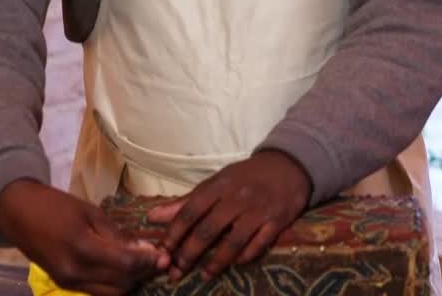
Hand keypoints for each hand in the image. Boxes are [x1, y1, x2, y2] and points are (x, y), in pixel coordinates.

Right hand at [0, 179, 169, 295]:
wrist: (18, 213)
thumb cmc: (54, 205)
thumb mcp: (89, 211)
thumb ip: (116, 234)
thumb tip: (142, 248)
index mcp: (81, 248)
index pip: (125, 264)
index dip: (148, 261)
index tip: (164, 254)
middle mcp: (75, 272)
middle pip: (121, 283)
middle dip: (142, 273)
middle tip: (156, 258)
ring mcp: (68, 282)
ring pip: (111, 292)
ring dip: (129, 281)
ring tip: (141, 264)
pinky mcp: (65, 284)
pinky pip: (97, 290)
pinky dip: (113, 283)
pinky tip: (122, 268)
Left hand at [147, 150, 311, 280]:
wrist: (288, 165)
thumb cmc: (246, 176)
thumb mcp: (216, 181)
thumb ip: (186, 201)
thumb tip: (153, 217)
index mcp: (219, 185)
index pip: (190, 211)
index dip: (174, 232)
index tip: (164, 250)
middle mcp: (237, 197)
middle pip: (208, 230)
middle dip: (189, 253)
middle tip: (177, 270)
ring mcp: (258, 210)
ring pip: (233, 241)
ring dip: (216, 262)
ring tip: (204, 275)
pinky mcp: (277, 221)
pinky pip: (259, 244)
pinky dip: (246, 256)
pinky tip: (236, 263)